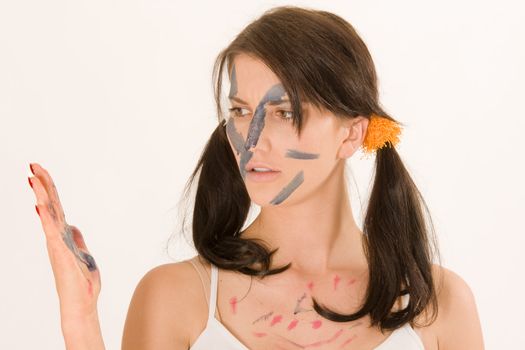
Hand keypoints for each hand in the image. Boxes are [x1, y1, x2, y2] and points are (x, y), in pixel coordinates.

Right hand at [28, 163, 100, 323]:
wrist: (82, 305)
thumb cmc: (82, 282)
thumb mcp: (83, 253)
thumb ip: (76, 238)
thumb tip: (72, 225)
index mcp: (63, 235)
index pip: (55, 207)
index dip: (49, 189)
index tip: (40, 172)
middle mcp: (57, 237)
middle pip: (49, 205)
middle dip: (42, 185)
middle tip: (32, 165)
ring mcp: (56, 245)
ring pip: (47, 215)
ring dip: (41, 196)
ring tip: (33, 178)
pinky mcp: (60, 254)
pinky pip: (51, 232)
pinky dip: (46, 218)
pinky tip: (40, 205)